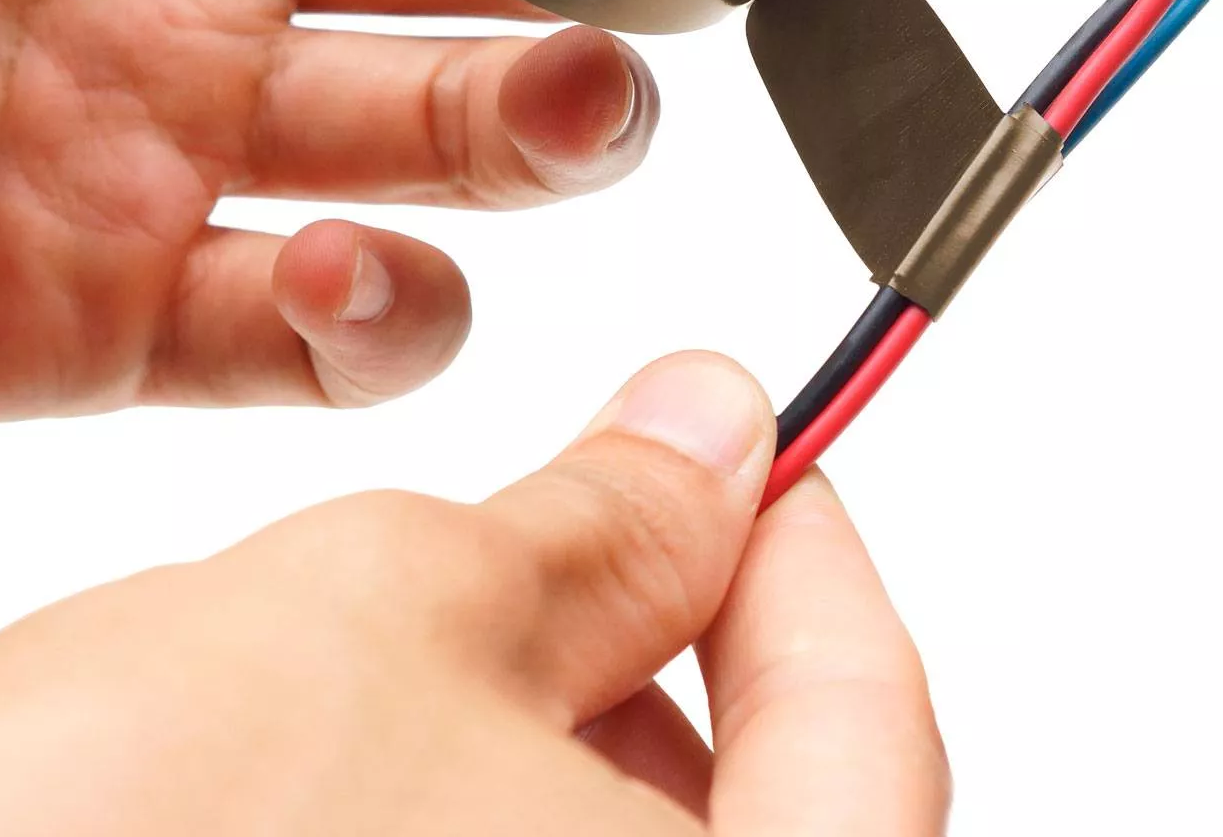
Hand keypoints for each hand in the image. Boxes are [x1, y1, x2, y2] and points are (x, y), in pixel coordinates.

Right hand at [0, 354, 947, 834]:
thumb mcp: (395, 616)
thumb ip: (593, 522)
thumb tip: (711, 426)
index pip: (869, 708)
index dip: (802, 540)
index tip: (740, 445)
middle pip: (767, 804)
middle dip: (665, 634)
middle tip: (581, 520)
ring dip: (551, 731)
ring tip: (418, 652)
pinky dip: (464, 819)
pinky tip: (354, 770)